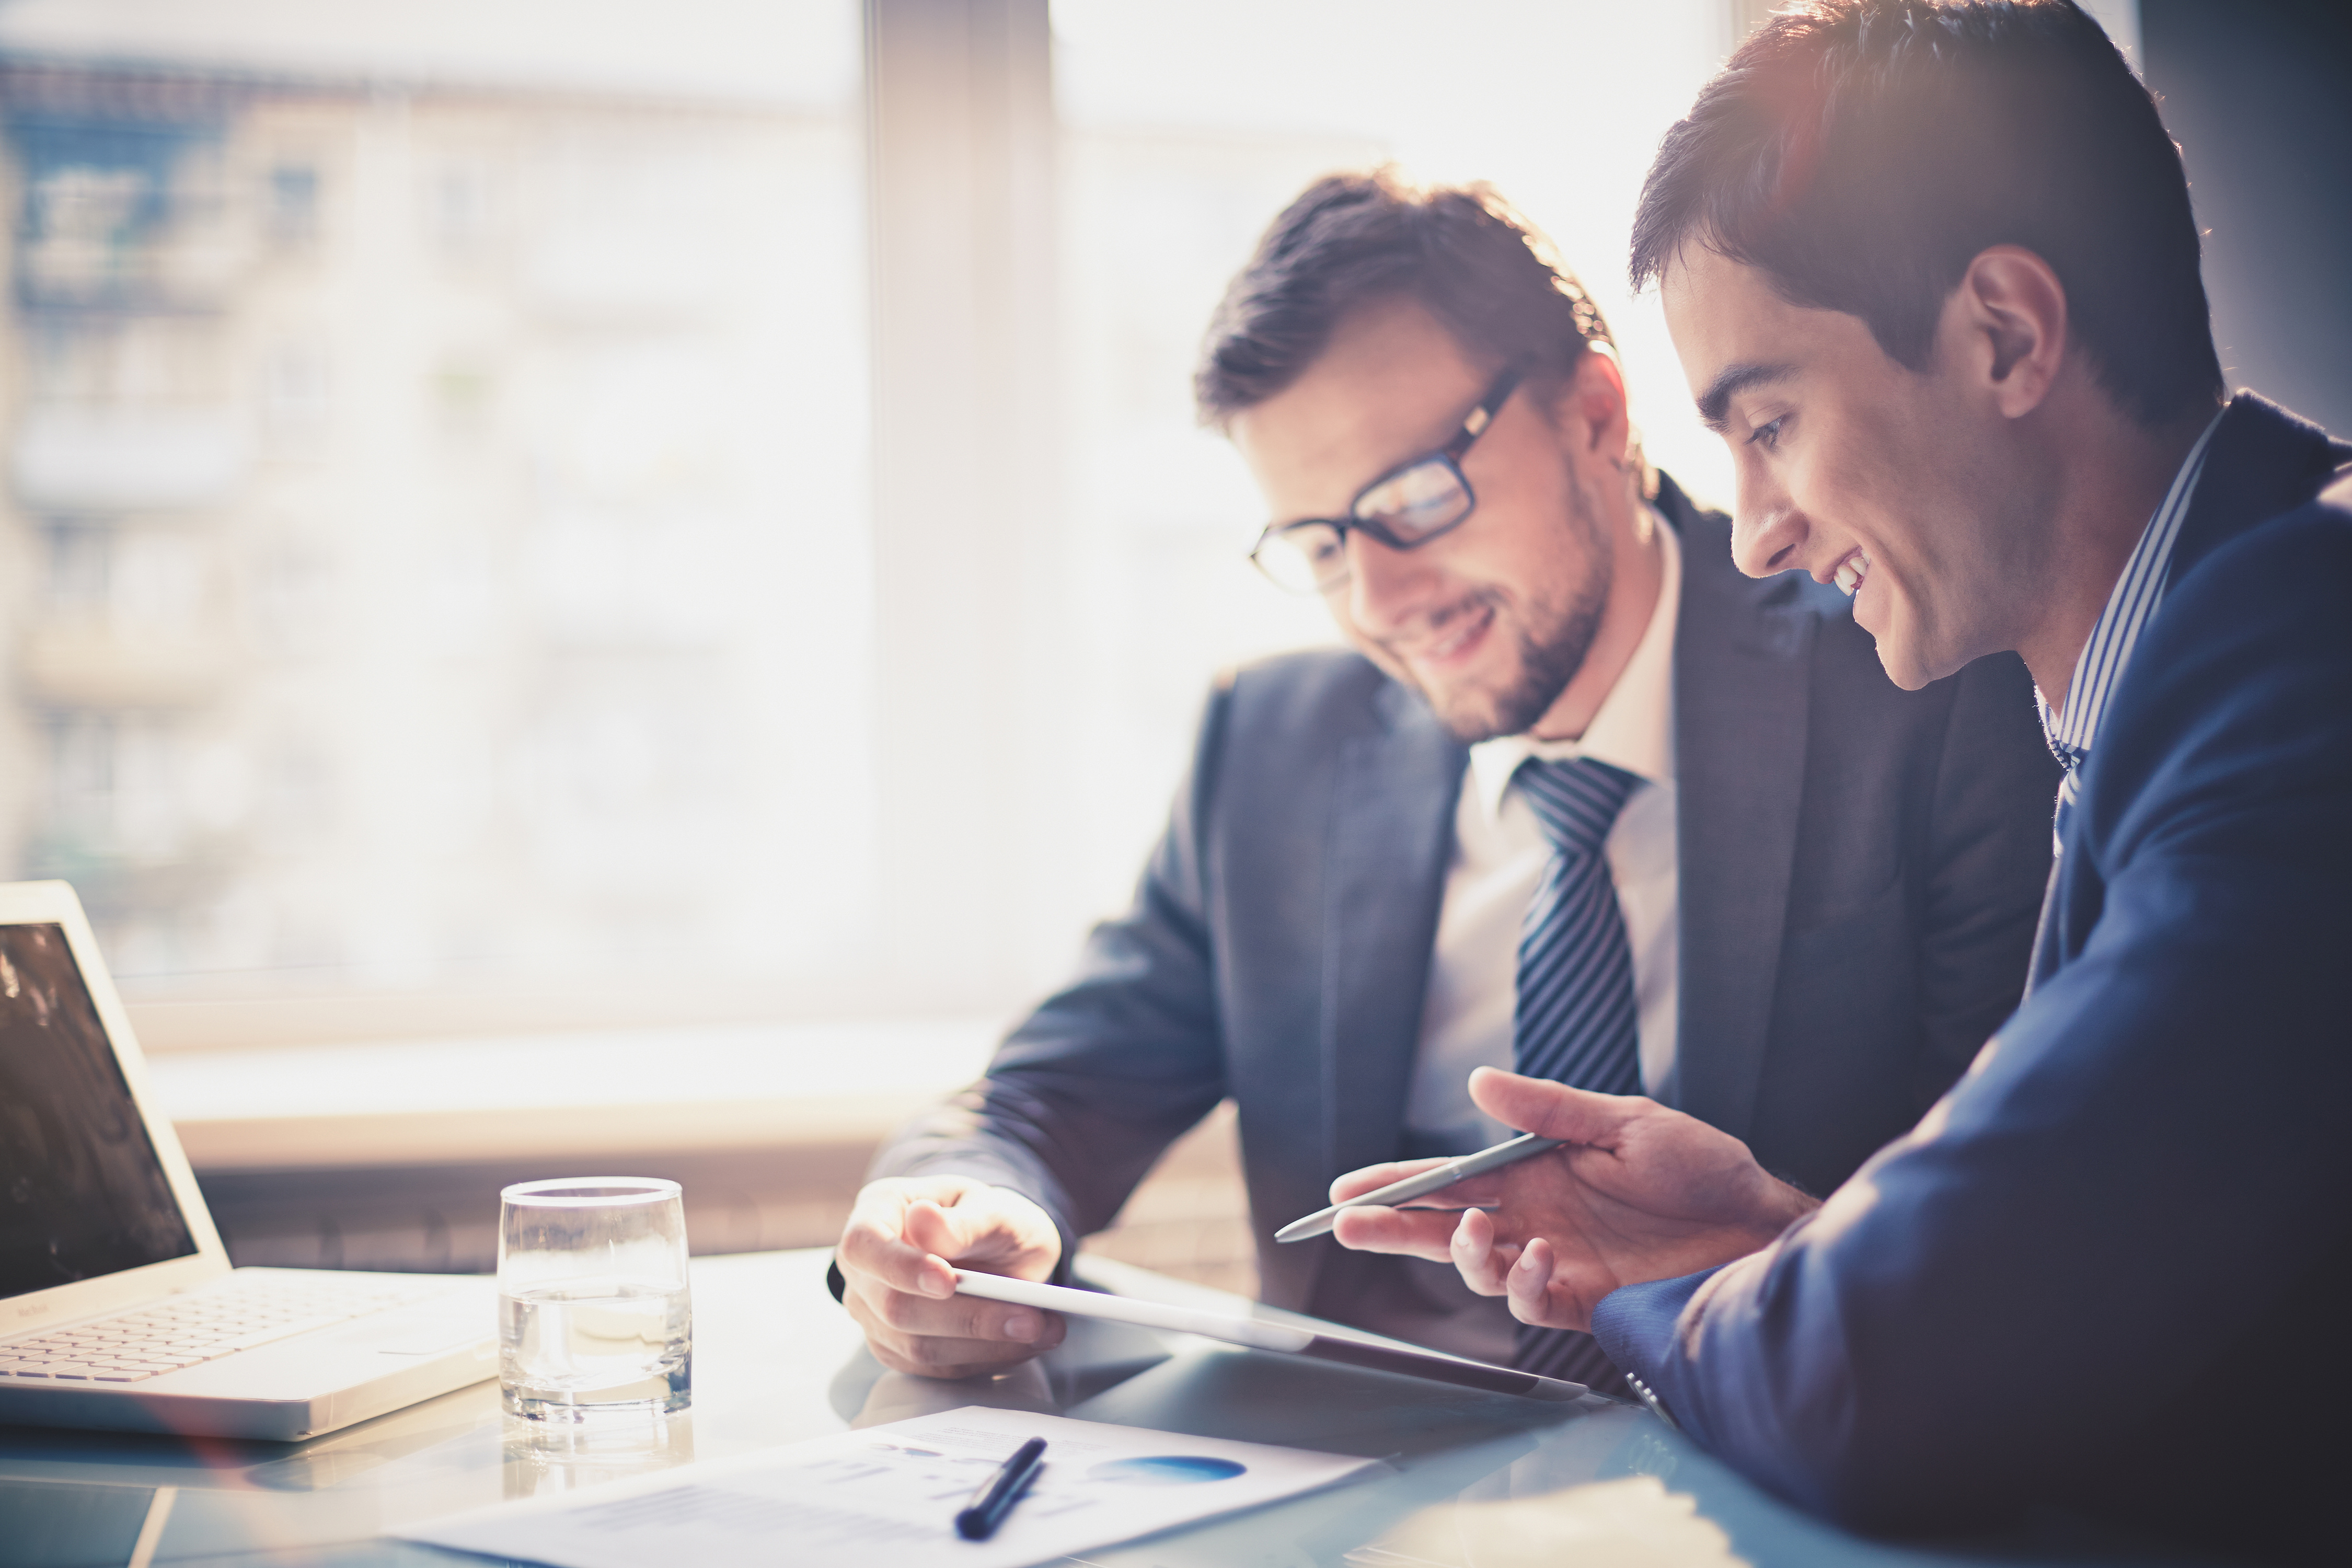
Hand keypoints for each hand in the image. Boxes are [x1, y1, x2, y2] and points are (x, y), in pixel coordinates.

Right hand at [835, 1176, 1065, 1377]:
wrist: (999, 1247)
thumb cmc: (988, 1218)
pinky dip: (987, 1358)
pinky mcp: (900, 1350)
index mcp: (876, 1212)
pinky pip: (938, 1368)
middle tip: (1031, 1317)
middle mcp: (865, 1269)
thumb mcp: (992, 1207)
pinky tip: (1025, 1343)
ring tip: (1043, 1328)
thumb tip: (923, 1222)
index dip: (899, 1267)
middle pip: (894, 1306)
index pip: (863, 1245)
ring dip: (986, 1344)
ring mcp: (876, 1314)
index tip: (947, 1281)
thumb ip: (964, 1220)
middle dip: (968, 1317)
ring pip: (918, 1346)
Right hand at [1329, 1067, 1815, 1331]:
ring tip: (1472, 1232)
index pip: (1449, 1179)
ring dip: (1460, 1254)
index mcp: (1534, 1172)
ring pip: (1478, 1269)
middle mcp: (1534, 1218)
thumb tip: (1477, 1083)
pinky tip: (1537, 1258)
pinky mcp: (1586, 1300)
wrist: (1758, 1224)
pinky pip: (1532, 1301)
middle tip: (1347, 1226)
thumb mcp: (1624, 1121)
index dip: (1396, 1184)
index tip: (1347, 1190)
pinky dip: (1523, 1282)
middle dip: (1392, 1228)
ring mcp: (1556, 1261)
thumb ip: (1547, 1109)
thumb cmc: (1700, 1166)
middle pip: (1442, 1228)